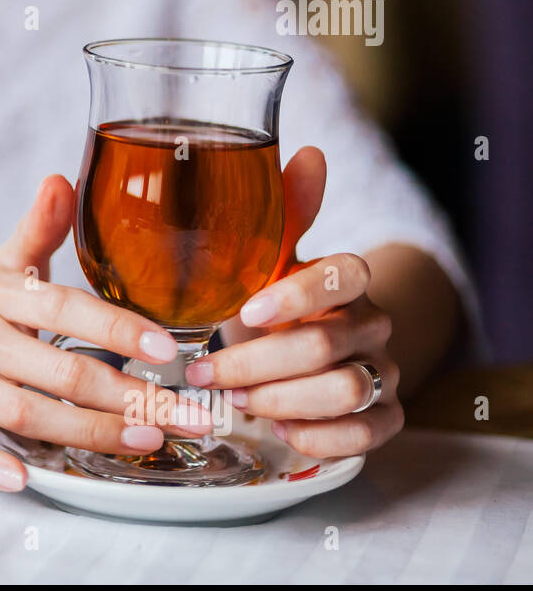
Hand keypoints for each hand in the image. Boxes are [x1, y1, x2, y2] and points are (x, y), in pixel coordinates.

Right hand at [0, 175, 215, 491]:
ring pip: (27, 414)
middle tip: (186, 414)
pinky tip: (26, 479)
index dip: (116, 327)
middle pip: (59, 370)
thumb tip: (64, 177)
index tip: (167, 349)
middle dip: (129, 396)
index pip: (62, 307)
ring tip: (148, 441)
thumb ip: (37, 228)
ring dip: (90, 433)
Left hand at [187, 147, 401, 457]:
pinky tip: (276, 428)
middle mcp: (372, 323)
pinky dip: (316, 435)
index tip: (244, 311)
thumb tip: (310, 154)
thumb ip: (285, 211)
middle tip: (205, 373)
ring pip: (345, 390)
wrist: (313, 344)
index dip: (296, 295)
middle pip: (324, 345)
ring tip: (235, 400)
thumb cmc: (278, 297)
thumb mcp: (271, 255)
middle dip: (255, 363)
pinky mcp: (386, 415)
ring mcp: (383, 370)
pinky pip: (364, 434)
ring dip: (279, 400)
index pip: (343, 274)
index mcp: (346, 278)